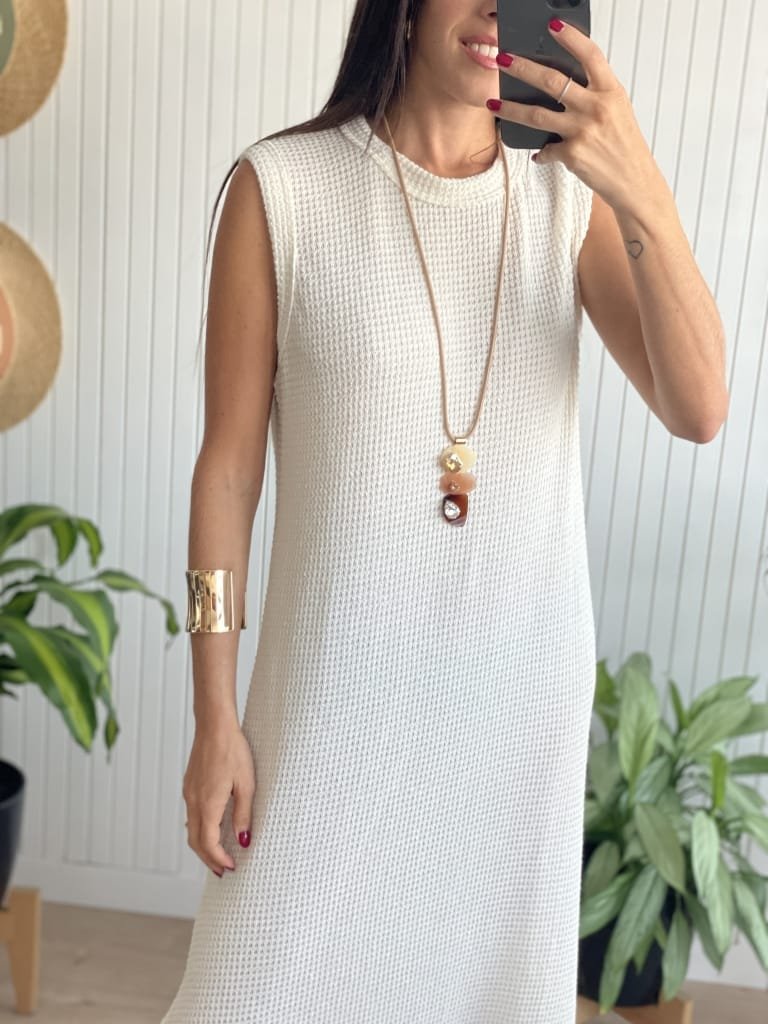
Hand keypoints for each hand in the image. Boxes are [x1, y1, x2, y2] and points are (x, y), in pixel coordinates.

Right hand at [182, 718, 255, 876]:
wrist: (214, 726)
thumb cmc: (233, 751)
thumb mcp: (246, 784)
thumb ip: (243, 814)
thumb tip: (243, 840)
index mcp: (208, 804)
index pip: (208, 843)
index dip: (218, 859)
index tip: (231, 868)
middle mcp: (194, 801)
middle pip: (195, 841)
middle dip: (208, 859)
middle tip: (223, 871)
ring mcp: (189, 793)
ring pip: (191, 829)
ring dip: (203, 846)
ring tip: (218, 855)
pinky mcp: (190, 785)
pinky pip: (192, 815)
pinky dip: (200, 829)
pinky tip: (212, 829)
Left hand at [489, 18, 666, 215]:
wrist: (634, 182)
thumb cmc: (624, 146)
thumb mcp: (617, 111)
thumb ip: (595, 95)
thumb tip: (564, 86)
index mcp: (611, 91)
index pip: (590, 56)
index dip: (571, 38)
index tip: (553, 26)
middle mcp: (596, 107)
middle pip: (553, 81)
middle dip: (523, 68)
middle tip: (503, 59)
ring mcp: (582, 130)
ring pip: (536, 115)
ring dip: (510, 108)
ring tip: (492, 103)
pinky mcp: (572, 154)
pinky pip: (546, 149)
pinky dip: (543, 152)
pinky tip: (541, 154)